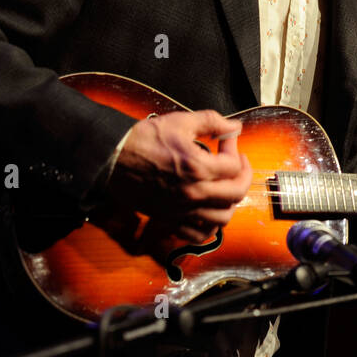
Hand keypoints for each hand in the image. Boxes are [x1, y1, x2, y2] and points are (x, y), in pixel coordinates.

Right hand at [99, 109, 251, 249]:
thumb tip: (234, 126)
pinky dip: (209, 227)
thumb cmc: (144, 139)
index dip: (234, 148)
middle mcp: (193, 192)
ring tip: (226, 188)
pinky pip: (197, 235)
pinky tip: (209, 212)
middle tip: (238, 164)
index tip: (227, 139)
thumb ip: (212, 121)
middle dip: (243, 175)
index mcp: (197, 167)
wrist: (113, 158)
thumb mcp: (180, 122)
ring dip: (231, 203)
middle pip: (236, 193)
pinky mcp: (170, 219)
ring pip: (222, 218)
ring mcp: (182, 209)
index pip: (233, 165)